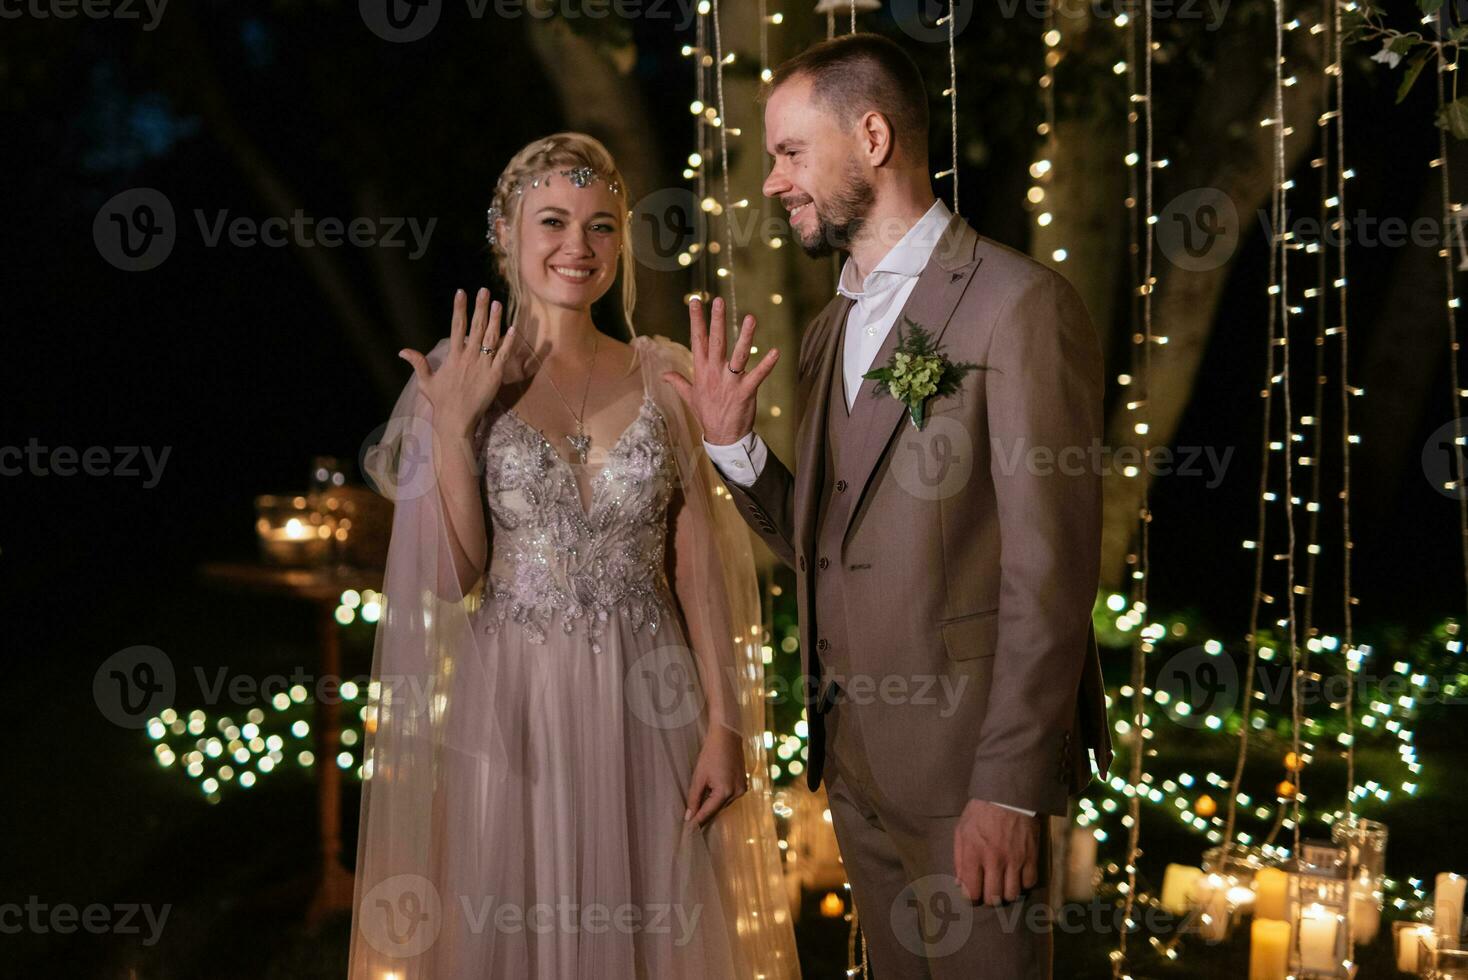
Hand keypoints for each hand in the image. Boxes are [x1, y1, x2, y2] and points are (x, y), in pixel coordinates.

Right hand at [399, 287, 512, 437]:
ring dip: (495, 319)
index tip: (461, 292)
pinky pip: (504, 355)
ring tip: (498, 303)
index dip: (459, 308)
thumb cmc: (441, 402)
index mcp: (453, 356)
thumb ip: (418, 363)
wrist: (456, 421)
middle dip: (480, 307)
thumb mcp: (426, 382)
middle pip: (476, 327)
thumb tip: (402, 351)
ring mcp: (483, 365)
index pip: (456, 326)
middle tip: (484, 290)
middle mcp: (469, 357)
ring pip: (492, 338)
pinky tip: (514, 328)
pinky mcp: (495, 376)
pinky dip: (509, 342)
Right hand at [662, 296, 779, 444]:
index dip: (696, 320)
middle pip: (715, 342)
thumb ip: (678, 382)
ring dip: (745, 336)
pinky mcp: (745, 392)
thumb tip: (664, 374)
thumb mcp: (690, 397)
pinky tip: (775, 352)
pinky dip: (767, 364)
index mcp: (702, 371)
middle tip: (718, 300)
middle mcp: (715, 373)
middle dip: (717, 320)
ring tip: (751, 318)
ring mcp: (730, 383)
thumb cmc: (708, 415)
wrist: (722, 438)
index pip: (697, 340)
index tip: (694, 302)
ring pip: (738, 355)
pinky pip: (757, 376)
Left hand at [684, 726, 747, 826]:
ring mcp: (742, 789)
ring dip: (712, 805)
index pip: (708, 812)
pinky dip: (720, 797)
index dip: (697, 821)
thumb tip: (689, 816)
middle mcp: (736, 793)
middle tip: (690, 820)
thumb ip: (694, 798)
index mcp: (724, 792)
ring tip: (698, 808)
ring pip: (723, 803)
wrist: (727, 736)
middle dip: (704, 813)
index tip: (688, 830)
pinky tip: (711, 794)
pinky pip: (729, 796)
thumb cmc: (711, 754)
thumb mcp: (699, 777)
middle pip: (716, 809)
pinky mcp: (743, 784)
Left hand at [952, 799, 1040, 905]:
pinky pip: (1029, 882)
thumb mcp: (961, 831)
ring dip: (1006, 893)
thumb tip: (960, 884)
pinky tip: (1017, 875)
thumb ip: (959, 859)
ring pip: (1012, 894)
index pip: (972, 891)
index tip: (973, 893)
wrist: (1008, 795)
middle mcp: (994, 859)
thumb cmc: (981, 813)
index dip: (971, 897)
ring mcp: (1014, 859)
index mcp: (973, 853)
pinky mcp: (1031, 856)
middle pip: (993, 897)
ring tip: (1003, 884)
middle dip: (989, 898)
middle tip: (988, 891)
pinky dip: (1023, 883)